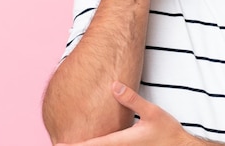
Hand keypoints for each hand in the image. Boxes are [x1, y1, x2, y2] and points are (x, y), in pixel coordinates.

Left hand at [55, 81, 199, 145]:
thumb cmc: (168, 131)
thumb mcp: (152, 111)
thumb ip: (132, 99)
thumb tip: (114, 86)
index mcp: (121, 141)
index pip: (91, 144)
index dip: (74, 145)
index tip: (58, 144)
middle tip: (57, 144)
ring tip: (70, 144)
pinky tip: (93, 144)